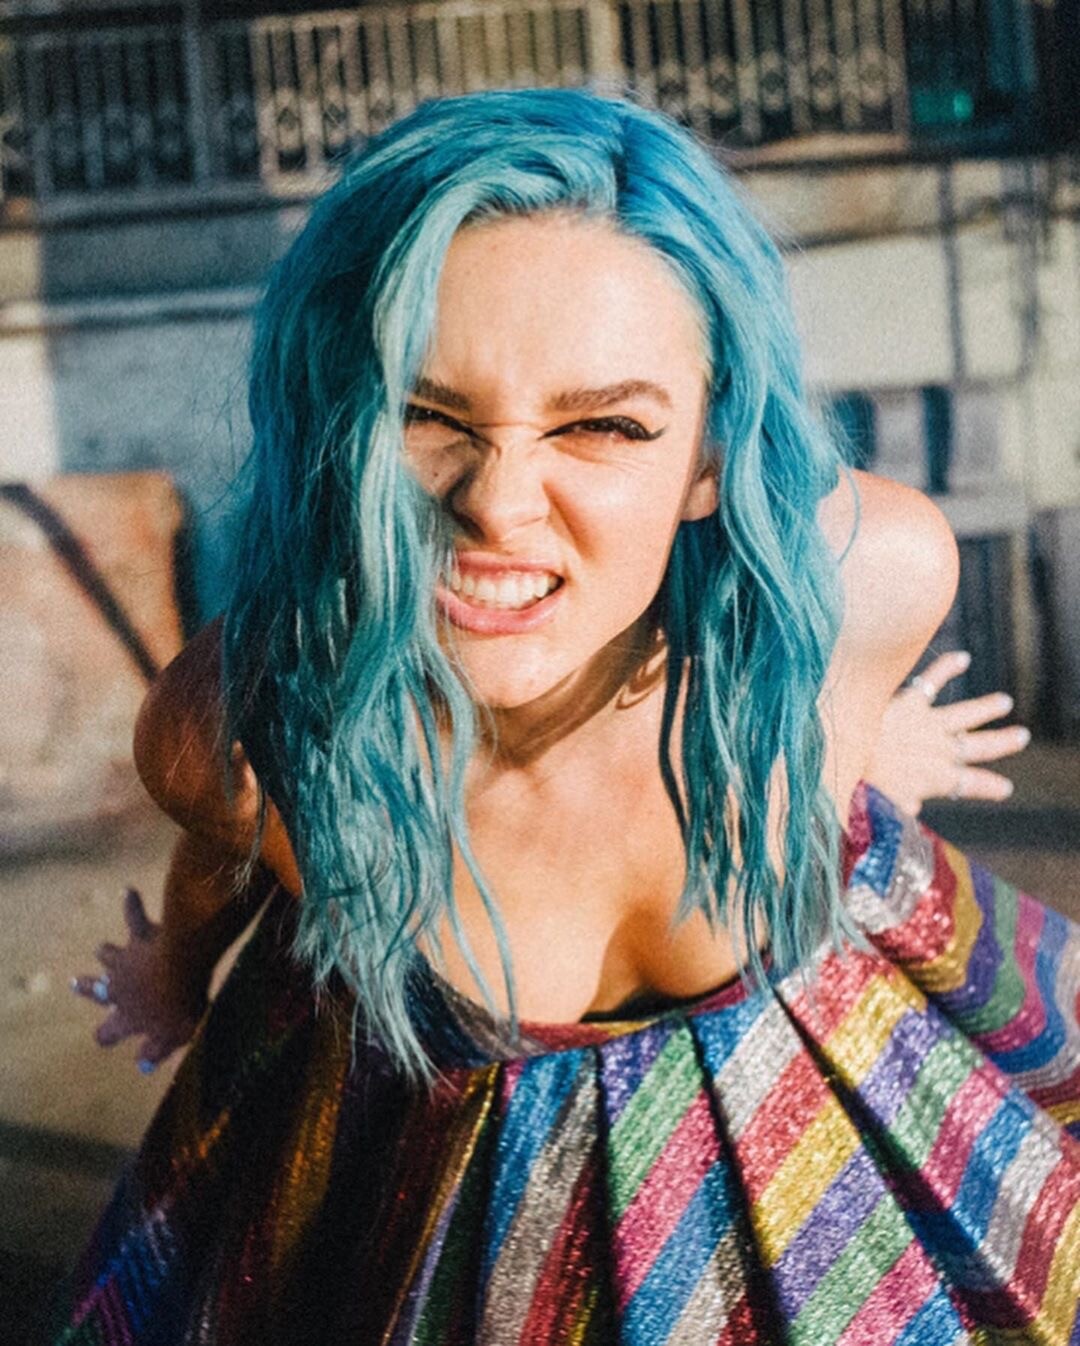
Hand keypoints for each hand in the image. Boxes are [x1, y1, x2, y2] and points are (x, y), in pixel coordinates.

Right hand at [71, 887, 209, 1072]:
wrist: (183, 966)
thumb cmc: (181, 1006)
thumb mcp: (173, 1036)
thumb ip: (157, 1050)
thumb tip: (144, 1065)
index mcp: (127, 1016)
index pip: (108, 1032)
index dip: (106, 1034)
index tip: (104, 1036)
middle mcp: (119, 987)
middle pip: (96, 990)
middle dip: (86, 988)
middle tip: (75, 983)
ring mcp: (127, 959)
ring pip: (107, 954)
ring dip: (106, 952)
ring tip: (102, 948)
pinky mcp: (141, 935)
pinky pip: (134, 916)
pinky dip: (130, 903)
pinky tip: (128, 891)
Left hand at [868, 651, 1030, 816]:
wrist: (843, 750)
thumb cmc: (862, 783)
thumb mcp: (885, 804)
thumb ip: (902, 805)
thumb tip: (913, 808)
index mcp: (937, 778)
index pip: (971, 784)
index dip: (989, 786)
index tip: (1005, 788)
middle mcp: (939, 749)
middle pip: (980, 746)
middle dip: (1003, 742)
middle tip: (1021, 736)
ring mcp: (927, 723)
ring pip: (967, 714)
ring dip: (987, 707)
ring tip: (1003, 701)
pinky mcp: (909, 702)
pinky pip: (933, 680)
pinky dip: (947, 666)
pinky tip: (962, 657)